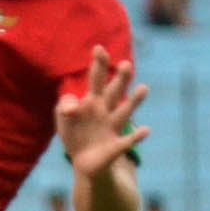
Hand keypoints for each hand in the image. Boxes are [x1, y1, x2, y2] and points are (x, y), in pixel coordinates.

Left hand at [55, 47, 149, 177]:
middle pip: (114, 92)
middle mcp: (106, 111)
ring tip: (144, 88)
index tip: (98, 48)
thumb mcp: (63, 118)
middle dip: (120, 79)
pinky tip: (145, 130)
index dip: (98, 65)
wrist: (84, 162)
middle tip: (126, 64)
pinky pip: (128, 141)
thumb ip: (65, 106)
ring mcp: (112, 128)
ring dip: (134, 101)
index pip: (96, 79)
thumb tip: (72, 108)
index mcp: (93, 101)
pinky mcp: (116, 146)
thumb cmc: (75, 134)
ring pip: (125, 112)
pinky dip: (137, 136)